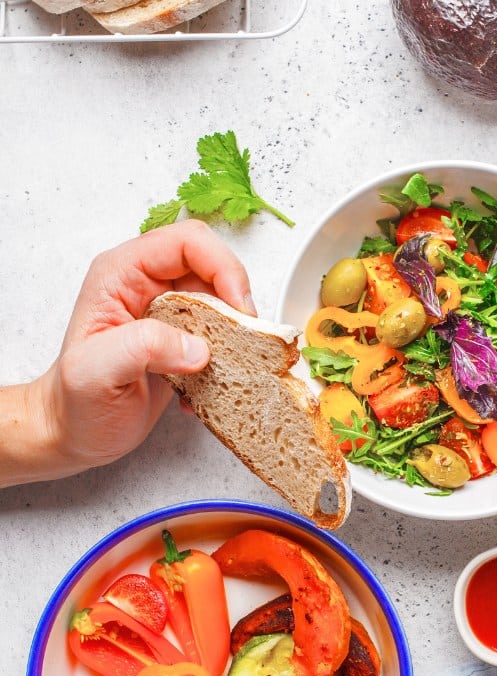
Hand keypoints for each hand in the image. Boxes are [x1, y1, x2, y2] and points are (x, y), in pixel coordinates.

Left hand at [26, 221, 253, 478]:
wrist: (74, 432)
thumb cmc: (75, 403)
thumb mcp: (95, 373)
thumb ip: (142, 348)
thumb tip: (196, 347)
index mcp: (121, 274)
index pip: (186, 243)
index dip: (222, 267)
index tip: (238, 309)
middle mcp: (146, 284)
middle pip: (212, 268)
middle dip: (235, 303)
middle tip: (243, 341)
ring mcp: (166, 311)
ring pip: (222, 302)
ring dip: (234, 335)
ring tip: (223, 369)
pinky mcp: (182, 339)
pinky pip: (221, 333)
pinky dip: (226, 358)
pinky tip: (205, 388)